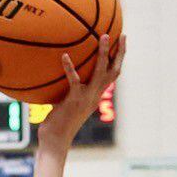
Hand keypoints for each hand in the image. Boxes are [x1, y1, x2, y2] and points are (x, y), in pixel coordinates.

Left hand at [38, 33, 125, 151]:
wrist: (55, 141)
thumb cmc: (56, 126)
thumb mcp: (64, 106)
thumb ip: (64, 93)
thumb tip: (54, 81)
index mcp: (95, 97)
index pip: (112, 76)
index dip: (118, 60)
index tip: (121, 44)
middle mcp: (95, 96)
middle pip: (114, 71)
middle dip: (119, 53)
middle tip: (121, 35)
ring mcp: (86, 98)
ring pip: (101, 72)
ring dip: (103, 53)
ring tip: (103, 36)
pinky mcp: (74, 100)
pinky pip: (74, 80)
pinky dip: (69, 67)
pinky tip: (64, 56)